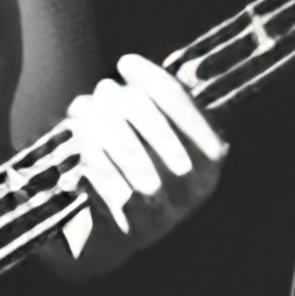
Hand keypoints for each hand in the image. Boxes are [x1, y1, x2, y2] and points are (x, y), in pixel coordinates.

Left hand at [58, 52, 228, 277]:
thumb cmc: (139, 166)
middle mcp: (197, 186)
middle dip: (126, 103)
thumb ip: (153, 103)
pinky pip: (114, 190)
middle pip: (160, 133)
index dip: (153, 79)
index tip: (126, 61)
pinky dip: (97, 165)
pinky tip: (82, 146)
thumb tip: (129, 67)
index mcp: (211, 156)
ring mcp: (168, 212)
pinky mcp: (136, 230)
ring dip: (106, 131)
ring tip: (85, 110)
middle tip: (103, 88)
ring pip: (136, 162)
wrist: (118, 234)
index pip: (184, 107)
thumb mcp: (157, 135)